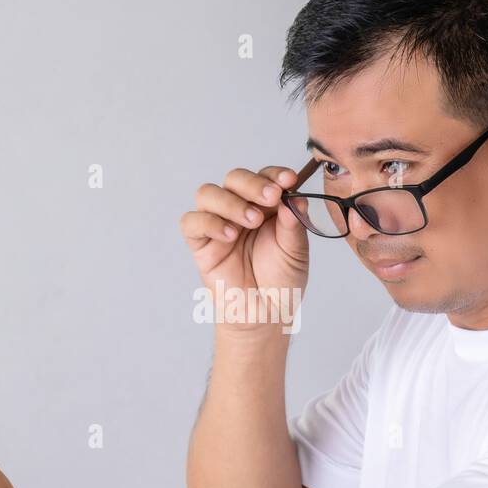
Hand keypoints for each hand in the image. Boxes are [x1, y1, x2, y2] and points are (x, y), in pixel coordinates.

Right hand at [181, 166, 309, 332]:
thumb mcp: (296, 251)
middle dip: (252, 184)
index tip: (289, 180)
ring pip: (209, 193)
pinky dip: (209, 222)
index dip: (274, 174)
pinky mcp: (200, 243)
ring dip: (230, 202)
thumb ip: (293, 224)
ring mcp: (218, 224)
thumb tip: (294, 197)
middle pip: (234, 178)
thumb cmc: (281, 282)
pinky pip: (192, 222)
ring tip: (251, 222)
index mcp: (266, 206)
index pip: (265, 177)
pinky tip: (229, 235)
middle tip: (270, 198)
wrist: (265, 314)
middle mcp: (240, 209)